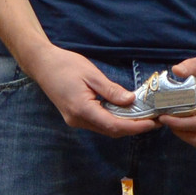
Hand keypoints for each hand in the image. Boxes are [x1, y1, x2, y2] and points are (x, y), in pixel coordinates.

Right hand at [22, 46, 142, 136]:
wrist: (42, 64)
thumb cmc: (65, 65)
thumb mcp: (92, 74)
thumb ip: (111, 90)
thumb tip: (130, 101)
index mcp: (82, 109)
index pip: (114, 125)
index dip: (135, 127)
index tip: (152, 124)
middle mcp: (78, 119)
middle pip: (111, 130)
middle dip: (133, 128)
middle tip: (153, 121)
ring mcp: (75, 120)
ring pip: (105, 128)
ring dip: (124, 125)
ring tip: (143, 117)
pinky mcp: (75, 116)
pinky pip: (98, 123)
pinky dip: (113, 120)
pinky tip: (125, 112)